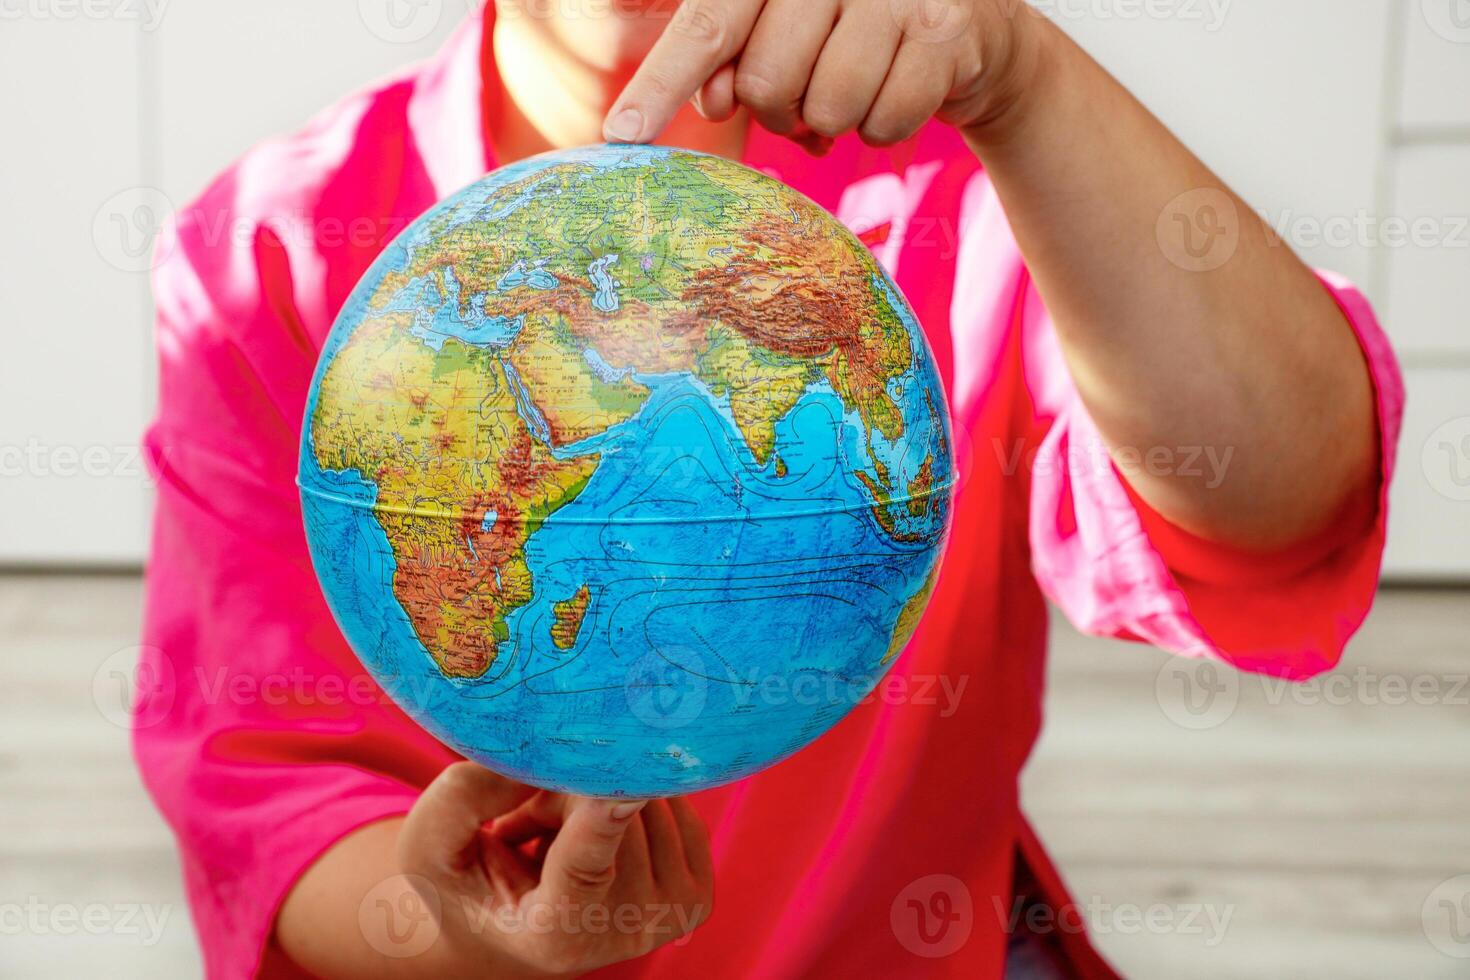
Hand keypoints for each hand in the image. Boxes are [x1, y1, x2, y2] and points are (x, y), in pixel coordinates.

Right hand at [399, 763, 713, 977]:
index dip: (603, 821)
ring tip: (559, 836)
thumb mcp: (433, 840)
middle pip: (613, 815)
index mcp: (551, 934)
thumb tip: (556, 760)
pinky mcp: (697, 896)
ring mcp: (667, 919)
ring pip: (649, 804)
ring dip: (598, 797)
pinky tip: (599, 835)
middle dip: (564, 795)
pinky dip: (635, 803)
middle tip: (525, 825)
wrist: (511, 922)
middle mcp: (621, 937)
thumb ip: (468, 796)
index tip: (624, 784)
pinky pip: (679, 808)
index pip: (583, 868)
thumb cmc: (463, 877)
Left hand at [602, 0, 1041, 151]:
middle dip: (780, 110)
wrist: (966, 29)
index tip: (622, 134)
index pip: (707, 26)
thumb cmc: (849, 33)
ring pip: (829, 106)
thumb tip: (709, 102)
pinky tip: (898, 92)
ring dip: (836, 121)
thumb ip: (731, 58)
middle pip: (767, 81)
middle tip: (805, 97)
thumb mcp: (783, 33)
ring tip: (856, 89)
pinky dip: (884, 128)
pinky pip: (883, 120)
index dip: (661, 83)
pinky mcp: (946, 29)